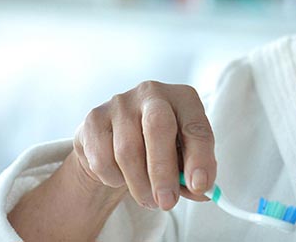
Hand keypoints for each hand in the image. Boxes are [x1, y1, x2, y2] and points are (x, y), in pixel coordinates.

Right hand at [72, 81, 216, 210]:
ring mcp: (121, 103)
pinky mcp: (94, 118)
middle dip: (163, 171)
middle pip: (158, 128)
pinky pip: (102, 159)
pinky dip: (114, 179)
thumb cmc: (159, 148)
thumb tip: (201, 191)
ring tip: (148, 199)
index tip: (200, 186)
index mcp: (183, 99)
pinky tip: (121, 176)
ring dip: (140, 185)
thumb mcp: (182, 157)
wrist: (116, 141)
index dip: (200, 157)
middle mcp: (153, 93)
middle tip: (167, 202)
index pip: (196, 127)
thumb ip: (193, 174)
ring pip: (128, 151)